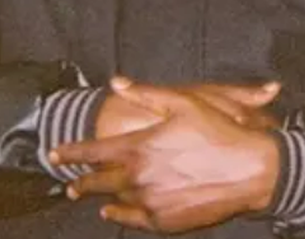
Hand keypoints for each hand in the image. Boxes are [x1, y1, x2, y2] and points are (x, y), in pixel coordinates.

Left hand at [51, 85, 280, 232]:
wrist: (250, 171)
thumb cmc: (219, 133)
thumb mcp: (184, 103)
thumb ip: (147, 94)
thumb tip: (117, 82)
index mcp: (138, 148)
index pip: (92, 152)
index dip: (71, 153)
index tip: (54, 155)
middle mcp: (138, 178)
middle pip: (98, 183)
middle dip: (80, 182)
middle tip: (68, 185)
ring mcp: (150, 203)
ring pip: (115, 201)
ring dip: (101, 197)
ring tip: (89, 196)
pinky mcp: (165, 221)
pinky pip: (134, 220)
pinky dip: (120, 215)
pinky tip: (113, 212)